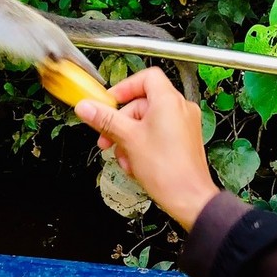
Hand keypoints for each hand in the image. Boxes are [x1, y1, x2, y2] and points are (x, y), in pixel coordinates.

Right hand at [74, 67, 218, 230]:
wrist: (189, 198)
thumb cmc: (167, 170)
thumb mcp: (127, 139)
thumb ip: (105, 120)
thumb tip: (87, 107)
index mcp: (169, 100)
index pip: (146, 77)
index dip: (125, 88)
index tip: (110, 102)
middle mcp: (180, 109)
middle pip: (143, 103)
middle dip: (121, 121)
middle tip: (107, 136)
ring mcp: (184, 125)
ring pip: (148, 121)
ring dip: (130, 137)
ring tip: (123, 155)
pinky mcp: (184, 140)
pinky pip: (158, 134)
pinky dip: (143, 144)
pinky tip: (135, 163)